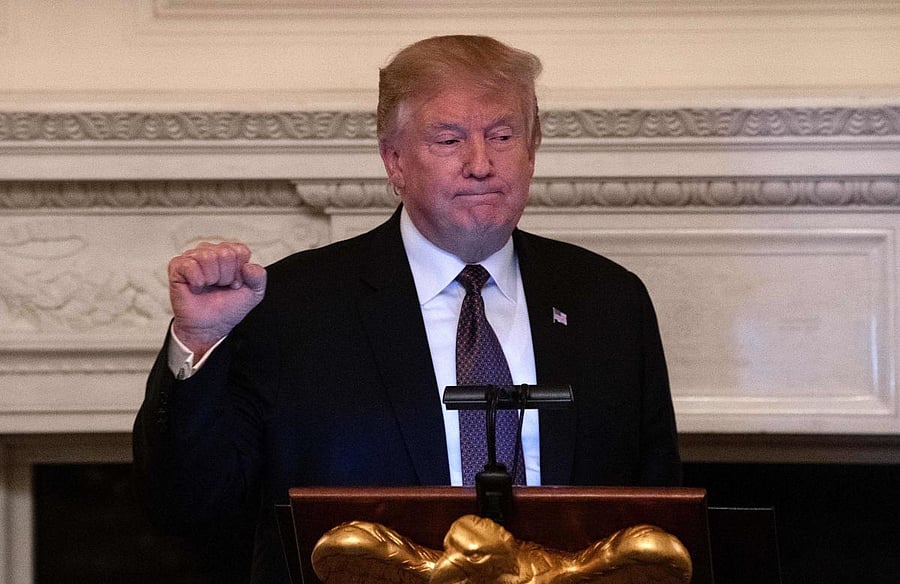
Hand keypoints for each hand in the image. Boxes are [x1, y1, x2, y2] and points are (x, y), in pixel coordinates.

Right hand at [167, 242, 266, 356]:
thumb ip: (259, 276)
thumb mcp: (254, 293)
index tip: (235, 283)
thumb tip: (248, 266)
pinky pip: (190, 264)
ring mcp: (193, 258)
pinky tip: (197, 287)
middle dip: (226, 276)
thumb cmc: (227, 308)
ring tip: (209, 286)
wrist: (209, 327)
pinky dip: (197, 280)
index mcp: (229, 254)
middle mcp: (211, 252)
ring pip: (208, 257)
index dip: (240, 271)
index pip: (240, 250)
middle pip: (225, 253)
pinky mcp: (177, 266)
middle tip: (220, 286)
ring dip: (212, 278)